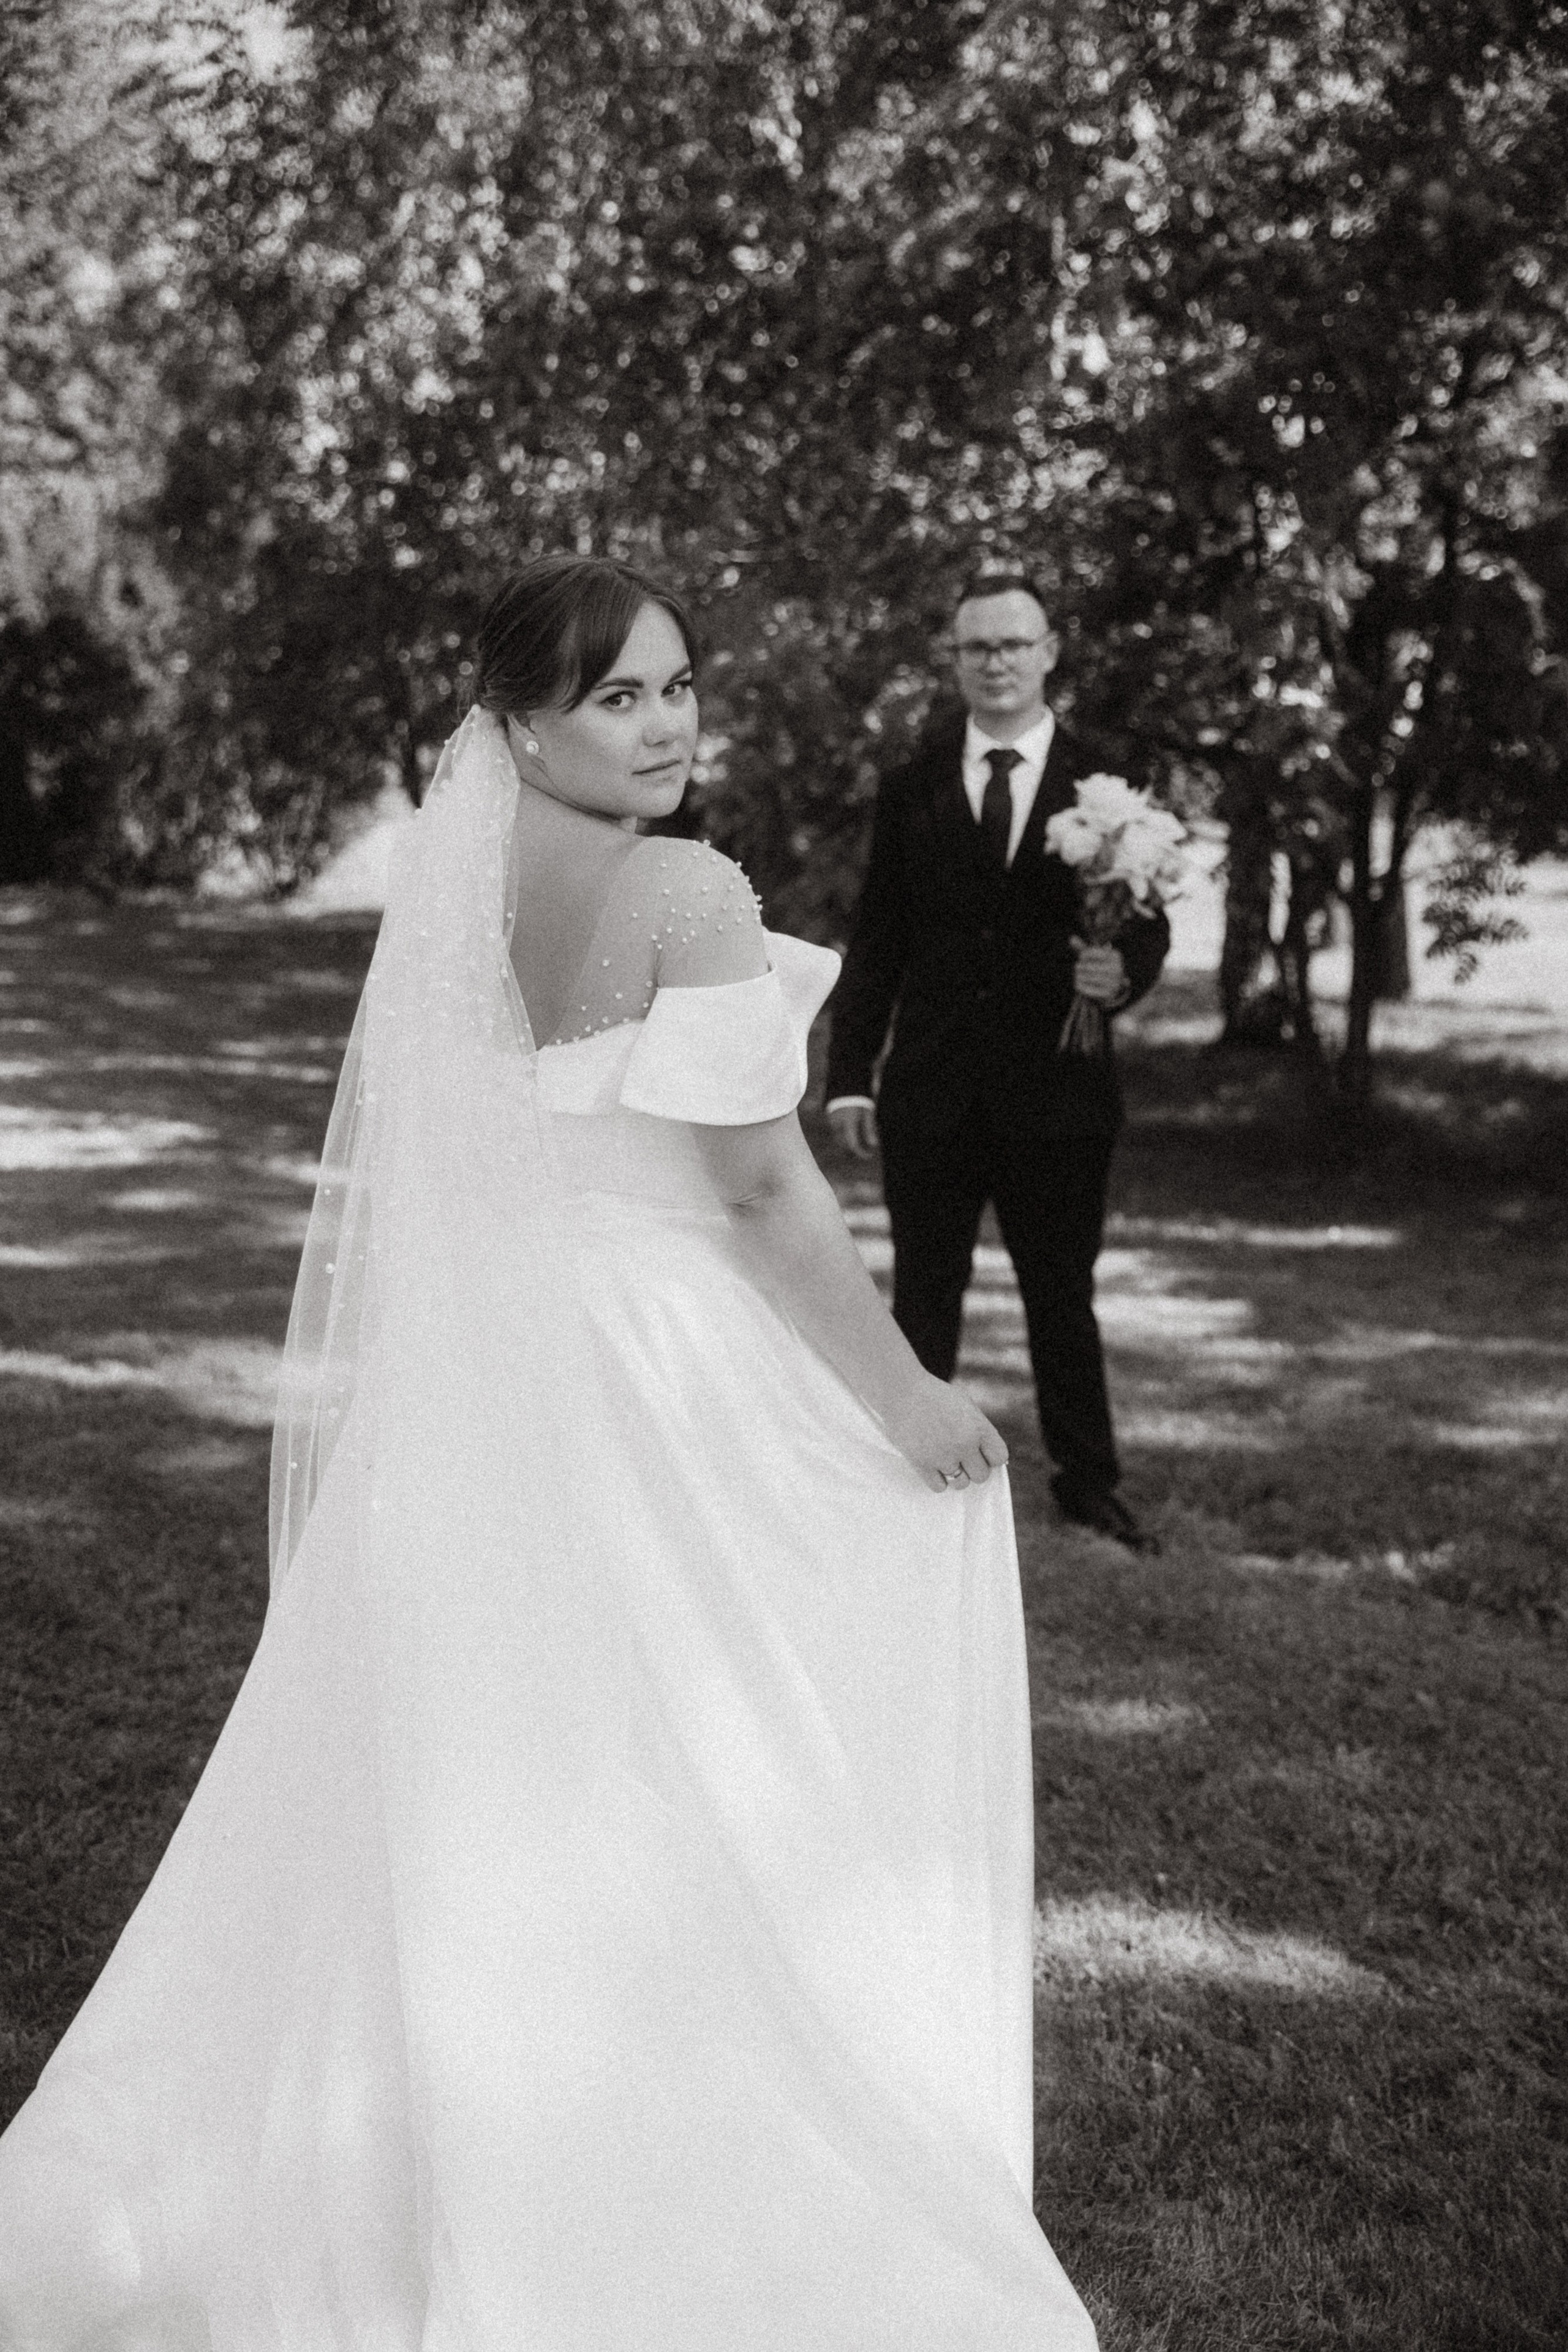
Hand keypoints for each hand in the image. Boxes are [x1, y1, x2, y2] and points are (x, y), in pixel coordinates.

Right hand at [828, 1101, 878, 1158]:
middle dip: (853, 1148)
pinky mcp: (828, 1116)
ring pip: (838, 1138)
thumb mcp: (867, 1112)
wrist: (845, 1081)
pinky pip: (834, 1130)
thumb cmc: (860, 1097)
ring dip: (847, 1142)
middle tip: (864, 1149)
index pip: (853, 1144)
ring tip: (858, 1140)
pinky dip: (842, 1133)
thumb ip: (869, 1129)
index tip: (869, 1155)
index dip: (861, 1152)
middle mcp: (838, 1123)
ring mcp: (831, 1119)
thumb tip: (874, 1144)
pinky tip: (849, 1130)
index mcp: (849, 1122)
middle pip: (844, 1144)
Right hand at [883, 1371, 1008, 1494]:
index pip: (999, 1457)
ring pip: (961, 1483)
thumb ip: (980, 1430)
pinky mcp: (922, 1463)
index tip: (980, 1453)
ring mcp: (943, 1455)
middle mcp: (964, 1443)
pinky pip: (939, 1487)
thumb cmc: (934, 1396)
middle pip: (981, 1475)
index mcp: (978, 1427)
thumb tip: (991, 1457)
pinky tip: (932, 1464)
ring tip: (944, 1459)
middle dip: (972, 1467)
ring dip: (955, 1475)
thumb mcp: (966, 1405)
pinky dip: (937, 1479)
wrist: (901, 1391)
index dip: (990, 1457)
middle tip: (960, 1457)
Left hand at [1070, 938, 1128, 1006]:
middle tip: (1077, 967)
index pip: (1093, 953)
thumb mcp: (1093, 957)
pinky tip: (1078, 983)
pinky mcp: (1108, 994)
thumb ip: (1083, 948)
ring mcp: (1114, 982)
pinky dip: (1081, 986)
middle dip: (1080, 966)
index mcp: (1115, 956)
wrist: (1110, 986)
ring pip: (1088, 978)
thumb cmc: (1100, 967)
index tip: (1081, 957)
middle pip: (1089, 966)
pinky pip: (1089, 989)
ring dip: (1079, 976)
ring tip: (1077, 975)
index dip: (1084, 955)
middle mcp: (1118, 969)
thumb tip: (1071, 939)